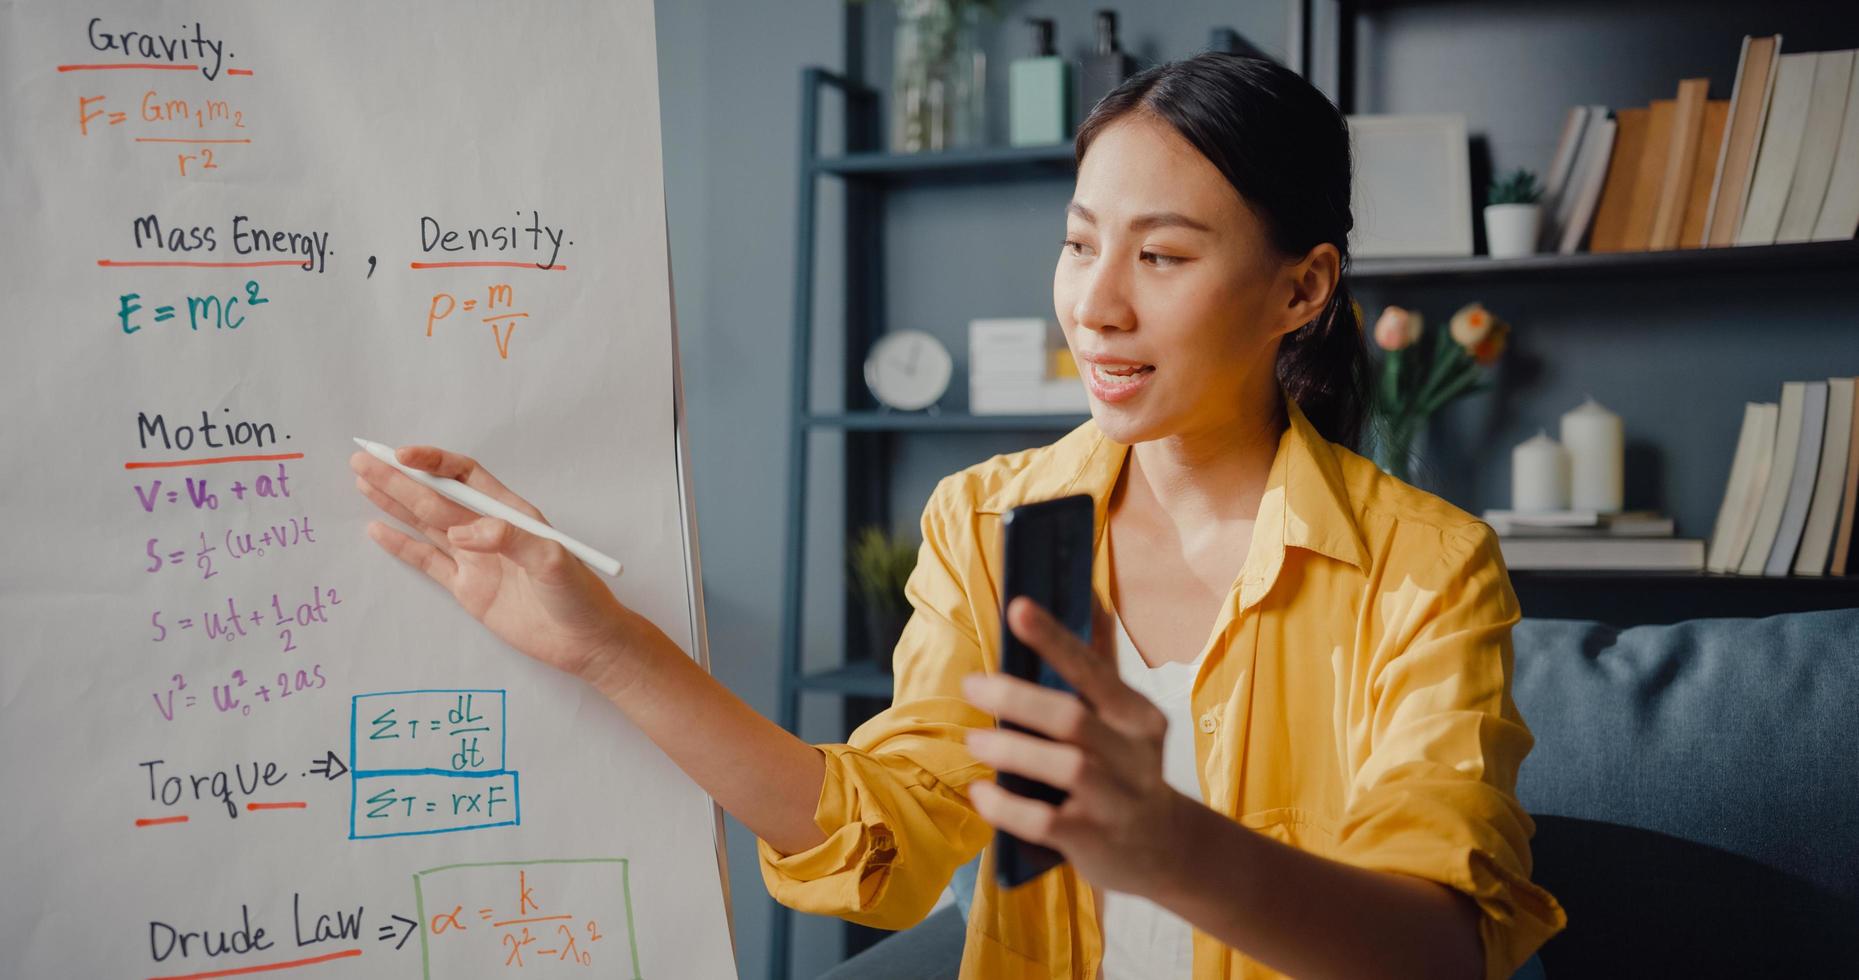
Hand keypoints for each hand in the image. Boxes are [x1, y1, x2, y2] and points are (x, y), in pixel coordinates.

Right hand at [349, 445, 661, 694]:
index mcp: (511, 513)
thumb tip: (461, 534)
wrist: (585, 643)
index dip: (435, 463)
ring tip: (362, 480)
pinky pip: (427, 561)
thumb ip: (509, 540)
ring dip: (395, 502)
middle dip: (400, 477)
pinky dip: (401, 545)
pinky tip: (376, 528)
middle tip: (363, 459)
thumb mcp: (554, 561)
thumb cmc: (579, 596)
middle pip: (436, 496)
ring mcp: (475, 559)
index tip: (403, 457)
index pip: (466, 476)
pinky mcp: (467, 589)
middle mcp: (488, 530)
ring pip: (425, 523)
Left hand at [962, 597, 1199, 898]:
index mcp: (1139, 717)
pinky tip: (981, 794)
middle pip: (1072, 717)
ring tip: (973, 741)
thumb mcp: (1126, 723)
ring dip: (1010, 750)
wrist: (1163, 850)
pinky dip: (1006, 806)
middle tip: (971, 684)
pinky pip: (1045, 820)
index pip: (1093, 670)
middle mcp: (1135, 756)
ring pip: (1065, 766)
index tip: (1018, 608)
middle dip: (1016, 698)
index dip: (1054, 639)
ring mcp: (1118, 801)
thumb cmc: (1128, 773)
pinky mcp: (1095, 840)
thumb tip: (1090, 599)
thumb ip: (1101, 670)